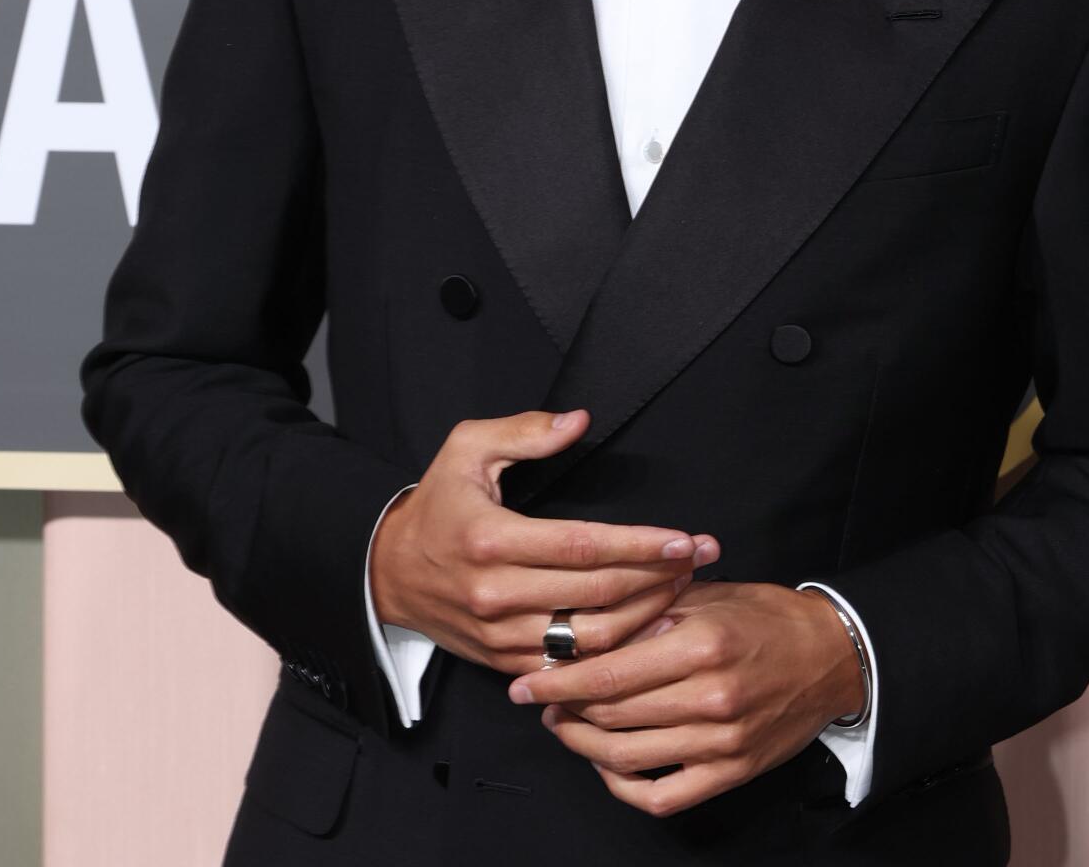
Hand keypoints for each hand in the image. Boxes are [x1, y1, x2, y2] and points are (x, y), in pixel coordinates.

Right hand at [370, 408, 722, 677]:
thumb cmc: (437, 505)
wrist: (388, 573)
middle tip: (700, 559)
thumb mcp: (467, 448)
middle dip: (659, 577)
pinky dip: (615, 654)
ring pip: (591, 638)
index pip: (583, 546)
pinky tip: (647, 632)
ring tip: (683, 590)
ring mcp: (502, 634)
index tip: (684, 539)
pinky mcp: (506, 661)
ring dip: (646, 617)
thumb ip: (525, 431)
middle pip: (598, 594)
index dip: (640, 545)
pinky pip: (572, 666)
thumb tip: (578, 421)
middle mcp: (497, 592)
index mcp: (491, 538)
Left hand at [505, 578, 865, 815]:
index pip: (609, 674)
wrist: (829, 656)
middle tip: (540, 701)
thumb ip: (646, 610)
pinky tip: (607, 763)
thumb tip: (583, 630)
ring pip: (628, 757)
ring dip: (584, 746)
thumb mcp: (704, 596)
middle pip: (611, 716)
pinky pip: (663, 795)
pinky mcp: (731, 772)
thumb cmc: (762, 617)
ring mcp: (721, 742)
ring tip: (564, 727)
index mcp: (699, 645)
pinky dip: (625, 786)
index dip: (559, 682)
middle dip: (565, 710)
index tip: (525, 684)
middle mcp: (710, 697)